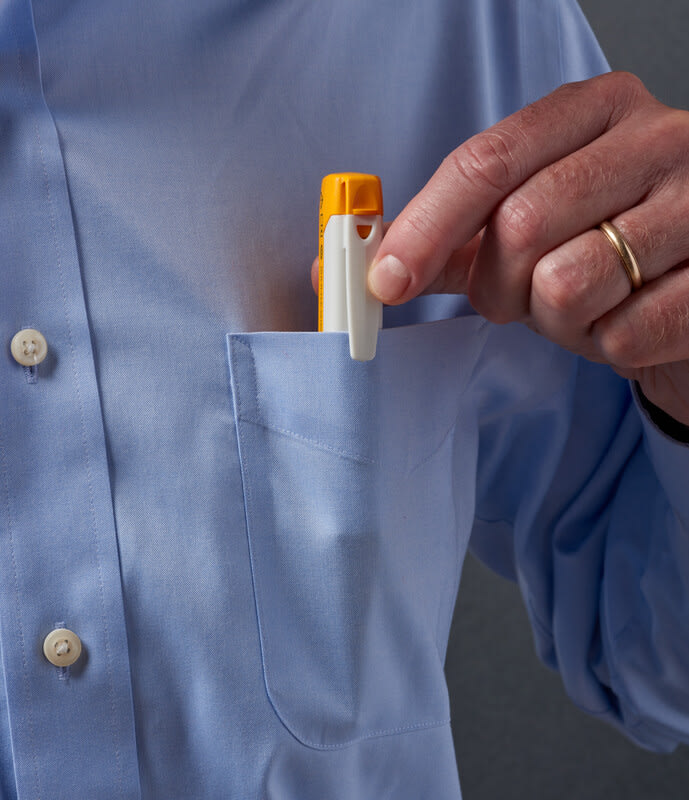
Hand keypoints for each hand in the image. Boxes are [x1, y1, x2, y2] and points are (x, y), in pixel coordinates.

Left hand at [368, 72, 688, 425]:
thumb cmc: (606, 250)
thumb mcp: (531, 225)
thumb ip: (450, 239)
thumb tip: (356, 266)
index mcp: (595, 112)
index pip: (487, 161)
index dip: (425, 228)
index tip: (388, 281)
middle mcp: (655, 141)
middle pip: (520, 226)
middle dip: (500, 287)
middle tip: (519, 297)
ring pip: (568, 284)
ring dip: (557, 320)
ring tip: (586, 305)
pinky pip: (623, 332)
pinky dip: (606, 345)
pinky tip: (626, 322)